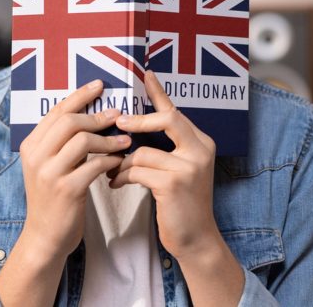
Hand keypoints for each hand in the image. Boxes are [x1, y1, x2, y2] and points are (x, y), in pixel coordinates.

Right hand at [19, 79, 129, 260]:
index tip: (99, 85)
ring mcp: (50, 173)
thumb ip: (61, 143)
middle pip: (69, 121)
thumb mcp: (49, 165)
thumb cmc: (53, 197)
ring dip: (108, 138)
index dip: (79, 95)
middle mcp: (36, 156)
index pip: (56, 111)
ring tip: (124, 140)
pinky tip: (120, 161)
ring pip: (83, 140)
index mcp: (31, 146)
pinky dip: (110, 160)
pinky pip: (94, 165)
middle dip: (97, 115)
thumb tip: (90, 115)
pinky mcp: (67, 190)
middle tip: (118, 114)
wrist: (45, 236)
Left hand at [108, 70, 218, 260]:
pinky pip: (138, 170)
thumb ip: (162, 147)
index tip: (146, 74)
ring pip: (143, 151)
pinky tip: (115, 183)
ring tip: (111, 171)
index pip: (176, 111)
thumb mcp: (176, 170)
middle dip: (139, 120)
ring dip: (121, 162)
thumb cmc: (179, 203)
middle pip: (167, 119)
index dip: (159, 92)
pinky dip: (122, 176)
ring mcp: (190, 166)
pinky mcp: (175, 183)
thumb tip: (128, 126)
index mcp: (200, 142)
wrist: (195, 239)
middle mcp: (200, 150)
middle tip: (118, 123)